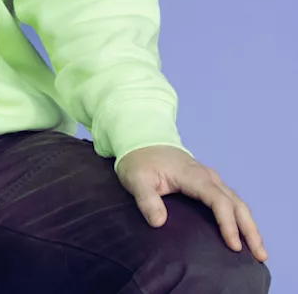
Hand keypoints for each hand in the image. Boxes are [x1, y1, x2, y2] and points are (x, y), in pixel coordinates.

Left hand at [117, 145, 266, 260]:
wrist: (142, 140)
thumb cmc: (139, 160)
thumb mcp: (135, 179)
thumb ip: (146, 199)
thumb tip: (159, 222)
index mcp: (193, 176)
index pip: (219, 201)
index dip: (228, 224)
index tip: (234, 245)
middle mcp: (208, 177)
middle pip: (237, 204)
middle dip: (250, 230)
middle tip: (260, 255)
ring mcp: (211, 180)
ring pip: (238, 203)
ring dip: (250, 226)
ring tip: (258, 251)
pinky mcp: (209, 184)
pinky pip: (231, 202)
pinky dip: (241, 218)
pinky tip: (244, 234)